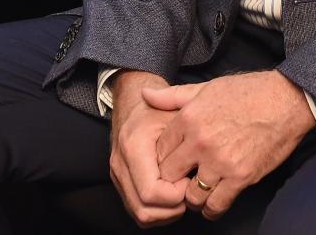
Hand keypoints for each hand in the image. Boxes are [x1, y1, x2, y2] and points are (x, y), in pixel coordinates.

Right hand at [108, 70, 187, 226]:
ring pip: (140, 214)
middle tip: (189, 190)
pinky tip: (172, 195)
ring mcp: (117, 175)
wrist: (133, 102)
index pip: (152, 191)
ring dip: (165, 212)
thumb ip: (186, 140)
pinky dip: (157, 211)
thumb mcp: (176, 113)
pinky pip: (137, 209)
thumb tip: (198, 170)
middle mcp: (120, 164)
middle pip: (145, 209)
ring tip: (182, 192)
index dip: (176, 194)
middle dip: (172, 208)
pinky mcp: (120, 182)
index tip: (190, 179)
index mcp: (134, 147)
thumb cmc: (158, 108)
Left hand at [142, 70, 315, 219]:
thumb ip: (173, 96)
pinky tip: (213, 201)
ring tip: (198, 190)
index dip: (163, 159)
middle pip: (169, 175)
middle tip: (181, 180)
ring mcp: (221, 161)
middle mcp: (201, 142)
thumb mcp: (206, 88)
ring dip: (192, 197)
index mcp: (189, 118)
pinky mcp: (241, 177)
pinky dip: (212, 208)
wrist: (286, 100)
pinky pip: (216, 205)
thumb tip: (145, 94)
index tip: (172, 162)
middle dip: (173, 180)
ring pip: (190, 196)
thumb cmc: (248, 92)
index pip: (159, 150)